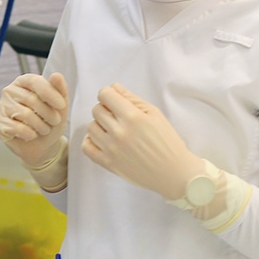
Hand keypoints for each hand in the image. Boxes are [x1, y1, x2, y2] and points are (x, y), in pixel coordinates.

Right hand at [0, 72, 69, 166]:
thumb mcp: (60, 106)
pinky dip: (29, 134)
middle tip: (55, 121)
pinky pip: (17, 128)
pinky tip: (31, 134)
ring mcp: (2, 106)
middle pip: (31, 99)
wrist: (42, 145)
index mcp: (24, 81)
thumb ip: (60, 89)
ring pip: (25, 114)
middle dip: (48, 114)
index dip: (49, 93)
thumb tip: (56, 75)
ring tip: (44, 129)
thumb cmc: (50, 122)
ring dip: (40, 126)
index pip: (35, 82)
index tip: (61, 105)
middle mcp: (10, 91)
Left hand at [81, 83, 203, 199]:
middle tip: (117, 116)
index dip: (109, 94)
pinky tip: (102, 140)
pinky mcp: (108, 163)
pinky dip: (91, 141)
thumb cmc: (167, 141)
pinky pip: (86, 147)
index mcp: (133, 117)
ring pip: (90, 127)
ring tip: (112, 130)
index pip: (105, 95)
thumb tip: (113, 87)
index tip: (115, 100)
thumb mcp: (155, 114)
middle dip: (105, 109)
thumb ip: (132, 98)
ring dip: (99, 125)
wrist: (172, 172)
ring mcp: (111, 149)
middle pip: (96, 110)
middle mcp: (119, 132)